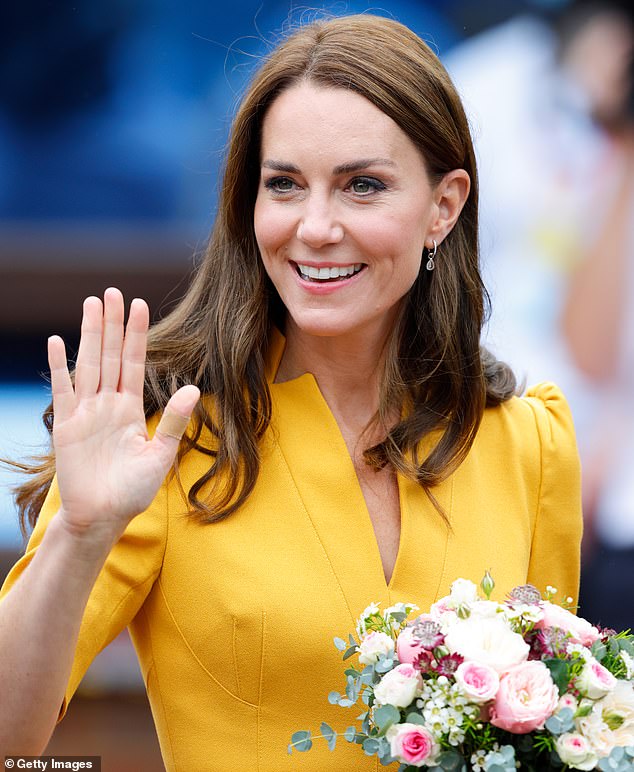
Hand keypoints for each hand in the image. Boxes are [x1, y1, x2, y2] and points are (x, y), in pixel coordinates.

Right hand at [48, 288, 198, 541]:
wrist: (103, 516)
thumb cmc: (133, 490)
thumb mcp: (159, 455)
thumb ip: (174, 421)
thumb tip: (193, 389)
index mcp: (131, 408)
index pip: (135, 362)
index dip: (137, 334)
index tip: (140, 305)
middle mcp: (108, 404)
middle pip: (111, 355)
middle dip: (112, 324)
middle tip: (112, 291)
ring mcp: (86, 412)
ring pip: (89, 364)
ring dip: (90, 334)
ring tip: (91, 304)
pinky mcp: (66, 425)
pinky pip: (62, 390)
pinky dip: (59, 366)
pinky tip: (56, 341)